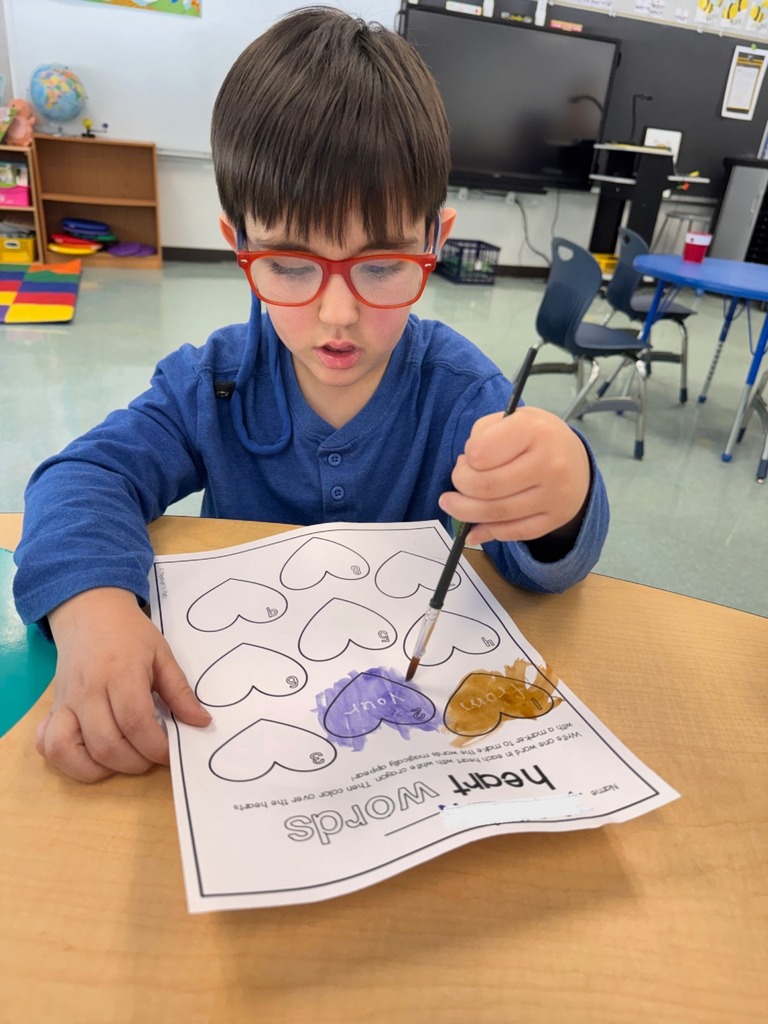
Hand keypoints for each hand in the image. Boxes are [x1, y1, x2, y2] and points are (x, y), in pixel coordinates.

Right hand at [38, 588, 210, 782]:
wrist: (90, 611)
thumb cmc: (130, 633)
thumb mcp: (162, 655)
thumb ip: (180, 691)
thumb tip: (201, 723)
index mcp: (120, 673)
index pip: (135, 722)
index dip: (156, 746)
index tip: (171, 752)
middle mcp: (87, 691)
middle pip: (105, 744)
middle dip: (135, 762)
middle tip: (151, 755)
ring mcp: (65, 701)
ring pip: (68, 751)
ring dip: (99, 768)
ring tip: (124, 758)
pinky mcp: (52, 708)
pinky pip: (46, 745)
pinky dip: (65, 760)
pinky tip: (90, 755)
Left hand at [439, 406, 590, 547]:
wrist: (578, 461)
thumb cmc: (537, 437)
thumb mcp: (513, 418)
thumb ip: (483, 435)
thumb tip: (464, 468)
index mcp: (536, 430)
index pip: (481, 453)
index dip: (466, 458)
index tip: (468, 457)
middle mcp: (550, 463)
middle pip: (485, 486)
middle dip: (460, 484)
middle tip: (459, 479)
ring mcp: (555, 495)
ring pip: (496, 513)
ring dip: (464, 511)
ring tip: (452, 503)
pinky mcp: (555, 519)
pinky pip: (513, 532)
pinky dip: (487, 532)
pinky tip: (473, 530)